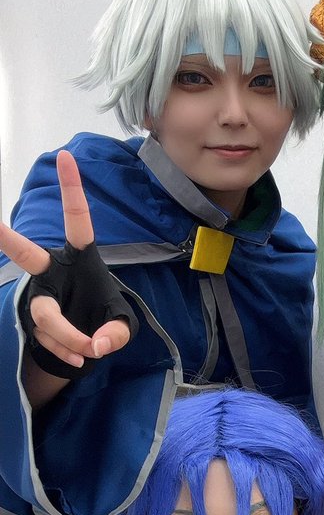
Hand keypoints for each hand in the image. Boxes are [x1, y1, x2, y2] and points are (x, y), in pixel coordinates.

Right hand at [0, 150, 131, 370]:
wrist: (88, 344)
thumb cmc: (105, 320)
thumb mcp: (122, 325)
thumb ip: (116, 334)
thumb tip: (97, 345)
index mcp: (79, 259)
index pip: (77, 220)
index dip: (72, 189)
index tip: (66, 157)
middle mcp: (52, 271)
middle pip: (27, 255)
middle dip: (7, 240)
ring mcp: (39, 294)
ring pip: (46, 314)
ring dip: (69, 337)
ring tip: (88, 351)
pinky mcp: (33, 318)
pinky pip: (48, 337)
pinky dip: (66, 351)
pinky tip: (78, 357)